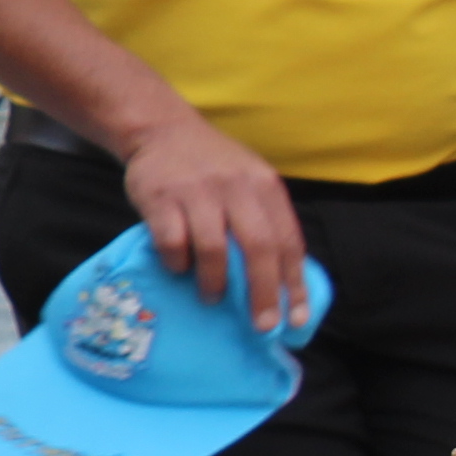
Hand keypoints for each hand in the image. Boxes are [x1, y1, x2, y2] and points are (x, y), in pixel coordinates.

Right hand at [116, 107, 306, 327]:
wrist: (160, 129)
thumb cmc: (211, 165)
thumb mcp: (248, 182)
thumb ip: (264, 219)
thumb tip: (282, 278)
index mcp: (265, 186)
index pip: (288, 240)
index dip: (294, 283)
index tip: (296, 317)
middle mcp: (236, 187)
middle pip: (258, 248)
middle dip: (262, 293)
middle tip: (261, 325)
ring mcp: (197, 191)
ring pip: (214, 248)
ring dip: (215, 282)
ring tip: (212, 298)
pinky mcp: (160, 197)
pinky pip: (172, 241)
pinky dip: (177, 262)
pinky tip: (178, 268)